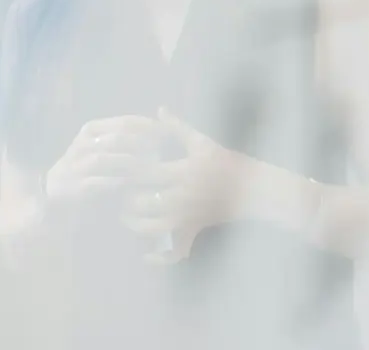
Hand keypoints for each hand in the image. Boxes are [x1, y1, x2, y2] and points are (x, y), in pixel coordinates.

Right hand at [45, 116, 161, 205]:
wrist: (58, 192)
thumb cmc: (92, 168)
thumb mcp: (109, 147)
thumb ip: (131, 136)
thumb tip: (165, 121)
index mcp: (92, 129)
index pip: (126, 122)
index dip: (150, 127)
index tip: (168, 135)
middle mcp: (82, 144)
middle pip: (116, 139)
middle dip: (141, 145)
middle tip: (162, 154)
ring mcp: (74, 166)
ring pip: (103, 159)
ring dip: (128, 164)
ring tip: (148, 169)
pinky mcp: (72, 187)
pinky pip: (95, 182)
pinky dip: (114, 183)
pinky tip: (130, 185)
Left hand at [120, 108, 242, 263]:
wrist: (252, 187)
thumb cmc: (226, 162)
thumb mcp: (203, 142)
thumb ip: (178, 128)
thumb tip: (159, 110)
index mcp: (184, 171)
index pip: (147, 172)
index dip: (128, 171)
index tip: (116, 168)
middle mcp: (184, 196)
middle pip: (145, 202)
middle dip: (127, 199)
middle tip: (117, 193)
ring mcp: (188, 216)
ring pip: (153, 227)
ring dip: (136, 224)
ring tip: (126, 216)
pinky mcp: (194, 230)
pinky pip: (176, 251)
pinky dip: (159, 258)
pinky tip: (145, 256)